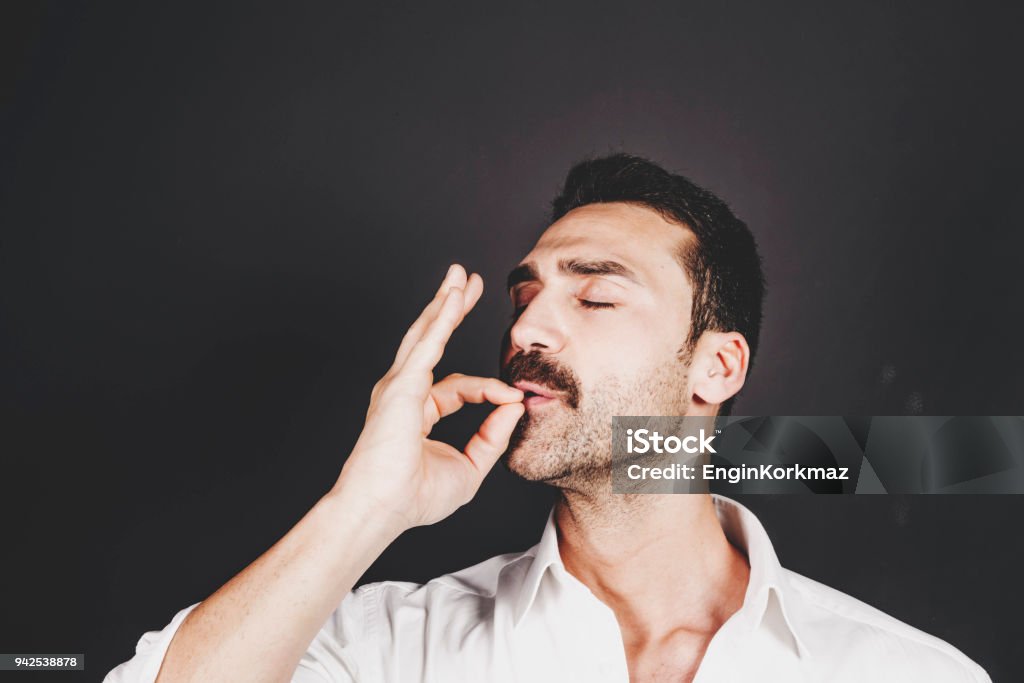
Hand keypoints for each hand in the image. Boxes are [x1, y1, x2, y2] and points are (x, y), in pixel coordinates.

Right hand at [333, 264, 524, 531]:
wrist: (383, 509)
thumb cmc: (416, 497)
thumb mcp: (470, 466)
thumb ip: (494, 435)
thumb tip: (516, 404)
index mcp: (417, 412)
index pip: (459, 387)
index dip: (489, 390)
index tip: (514, 398)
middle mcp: (405, 393)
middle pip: (432, 341)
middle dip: (451, 310)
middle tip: (467, 283)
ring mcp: (399, 386)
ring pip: (426, 333)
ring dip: (445, 302)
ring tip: (459, 276)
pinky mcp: (401, 384)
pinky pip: (427, 344)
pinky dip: (442, 318)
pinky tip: (454, 295)